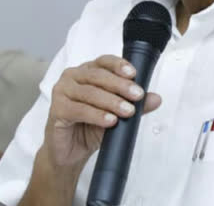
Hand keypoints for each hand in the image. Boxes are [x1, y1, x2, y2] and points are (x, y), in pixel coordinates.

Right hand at [44, 55, 161, 167]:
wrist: (71, 152)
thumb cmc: (91, 127)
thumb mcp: (117, 115)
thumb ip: (135, 105)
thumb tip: (156, 98)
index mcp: (87, 72)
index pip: (103, 61)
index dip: (119, 65)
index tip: (134, 74)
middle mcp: (73, 77)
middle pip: (98, 76)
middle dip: (120, 86)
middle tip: (137, 95)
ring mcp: (62, 91)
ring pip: (90, 92)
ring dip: (111, 101)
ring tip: (127, 111)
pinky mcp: (56, 109)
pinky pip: (79, 110)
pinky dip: (96, 115)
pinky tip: (109, 120)